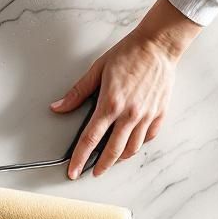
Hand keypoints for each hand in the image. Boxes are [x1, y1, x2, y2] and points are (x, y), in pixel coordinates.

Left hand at [50, 0, 201, 178]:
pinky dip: (138, 144)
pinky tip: (131, 144)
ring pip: (132, 148)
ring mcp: (146, 116)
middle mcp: (129, 114)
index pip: (90, 139)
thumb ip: (77, 93)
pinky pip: (148, 137)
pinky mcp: (159, 114)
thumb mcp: (97, 70)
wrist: (158, 46)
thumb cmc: (128, 54)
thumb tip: (58, 107)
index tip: (73, 171)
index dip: (80, 158)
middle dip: (101, 166)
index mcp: (110, 104)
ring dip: (119, 158)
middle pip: (112, 151)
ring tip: (111, 161)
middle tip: (93, 172)